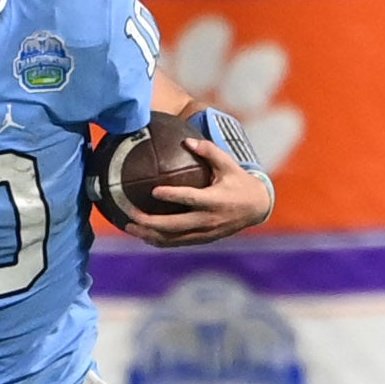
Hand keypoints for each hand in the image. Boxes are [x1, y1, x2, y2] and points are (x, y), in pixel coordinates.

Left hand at [132, 135, 274, 247]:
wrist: (256, 208)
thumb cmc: (239, 181)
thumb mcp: (229, 164)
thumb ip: (209, 151)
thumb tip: (187, 140)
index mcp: (214, 200)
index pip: (190, 199)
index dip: (172, 196)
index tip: (153, 191)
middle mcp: (208, 220)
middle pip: (174, 225)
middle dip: (149, 222)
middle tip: (129, 214)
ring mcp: (204, 233)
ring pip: (172, 238)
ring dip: (148, 234)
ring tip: (128, 226)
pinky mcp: (202, 239)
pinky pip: (177, 243)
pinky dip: (159, 240)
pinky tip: (143, 235)